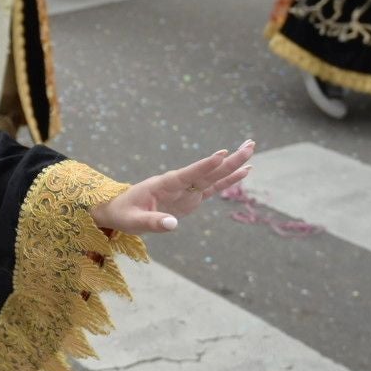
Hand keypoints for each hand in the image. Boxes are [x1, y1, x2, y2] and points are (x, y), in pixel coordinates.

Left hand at [90, 140, 255, 233]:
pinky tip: (244, 173)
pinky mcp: (191, 198)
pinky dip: (227, 182)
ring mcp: (186, 190)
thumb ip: (153, 222)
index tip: (222, 154)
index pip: (187, 174)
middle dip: (229, 160)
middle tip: (250, 145)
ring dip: (232, 165)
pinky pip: (212, 188)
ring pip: (213, 177)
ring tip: (251, 151)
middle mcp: (178, 184)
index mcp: (163, 184)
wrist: (119, 210)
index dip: (204, 166)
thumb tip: (173, 225)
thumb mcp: (133, 221)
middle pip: (207, 171)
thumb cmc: (123, 214)